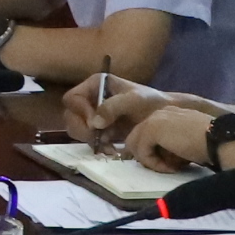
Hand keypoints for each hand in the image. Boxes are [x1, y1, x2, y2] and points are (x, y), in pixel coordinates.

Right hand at [60, 78, 175, 143]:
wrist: (163, 116)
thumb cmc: (150, 102)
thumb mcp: (134, 100)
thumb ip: (113, 107)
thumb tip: (94, 123)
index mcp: (95, 85)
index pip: (72, 98)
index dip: (80, 112)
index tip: (95, 124)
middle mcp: (90, 98)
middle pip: (70, 116)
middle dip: (83, 130)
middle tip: (99, 138)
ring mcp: (93, 114)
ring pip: (77, 129)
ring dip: (90, 140)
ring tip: (108, 146)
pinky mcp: (99, 129)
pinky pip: (89, 139)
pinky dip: (98, 146)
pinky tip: (112, 149)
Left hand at [120, 104, 218, 171]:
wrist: (218, 140)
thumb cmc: (209, 144)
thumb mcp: (184, 143)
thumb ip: (169, 145)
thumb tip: (157, 157)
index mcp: (168, 115)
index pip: (146, 135)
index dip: (152, 152)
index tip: (170, 164)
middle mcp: (159, 114)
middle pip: (135, 139)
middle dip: (147, 157)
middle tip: (167, 167)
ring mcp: (154, 119)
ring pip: (135, 145)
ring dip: (151, 161)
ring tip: (171, 167)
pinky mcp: (152, 129)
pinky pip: (142, 152)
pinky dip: (154, 164)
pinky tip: (172, 167)